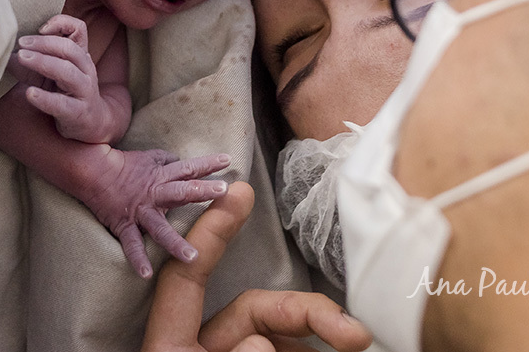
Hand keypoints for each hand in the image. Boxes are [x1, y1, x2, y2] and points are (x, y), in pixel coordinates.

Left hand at [8, 14, 123, 142]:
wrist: (94, 123)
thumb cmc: (68, 93)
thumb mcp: (53, 73)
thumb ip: (32, 61)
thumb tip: (5, 55)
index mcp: (80, 56)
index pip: (79, 30)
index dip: (61, 23)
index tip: (39, 28)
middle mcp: (85, 70)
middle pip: (69, 49)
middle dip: (44, 43)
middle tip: (21, 43)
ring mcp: (84, 91)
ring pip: (67, 72)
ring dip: (43, 62)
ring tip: (22, 58)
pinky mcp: (78, 113)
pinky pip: (62, 104)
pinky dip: (45, 98)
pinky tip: (30, 93)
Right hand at [76, 146, 231, 278]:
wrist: (93, 172)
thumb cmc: (124, 164)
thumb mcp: (149, 157)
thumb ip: (167, 160)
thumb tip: (180, 161)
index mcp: (162, 176)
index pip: (188, 168)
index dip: (208, 164)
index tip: (227, 160)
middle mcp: (155, 194)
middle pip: (181, 191)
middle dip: (202, 191)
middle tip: (223, 191)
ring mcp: (141, 212)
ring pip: (160, 228)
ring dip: (176, 242)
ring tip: (193, 257)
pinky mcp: (125, 225)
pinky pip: (131, 244)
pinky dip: (138, 259)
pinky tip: (147, 274)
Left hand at [143, 183, 373, 351]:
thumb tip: (258, 339)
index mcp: (172, 347)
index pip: (187, 276)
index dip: (210, 232)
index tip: (240, 192)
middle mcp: (202, 350)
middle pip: (254, 309)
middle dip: (308, 310)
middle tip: (356, 333)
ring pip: (278, 338)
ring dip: (317, 334)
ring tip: (355, 343)